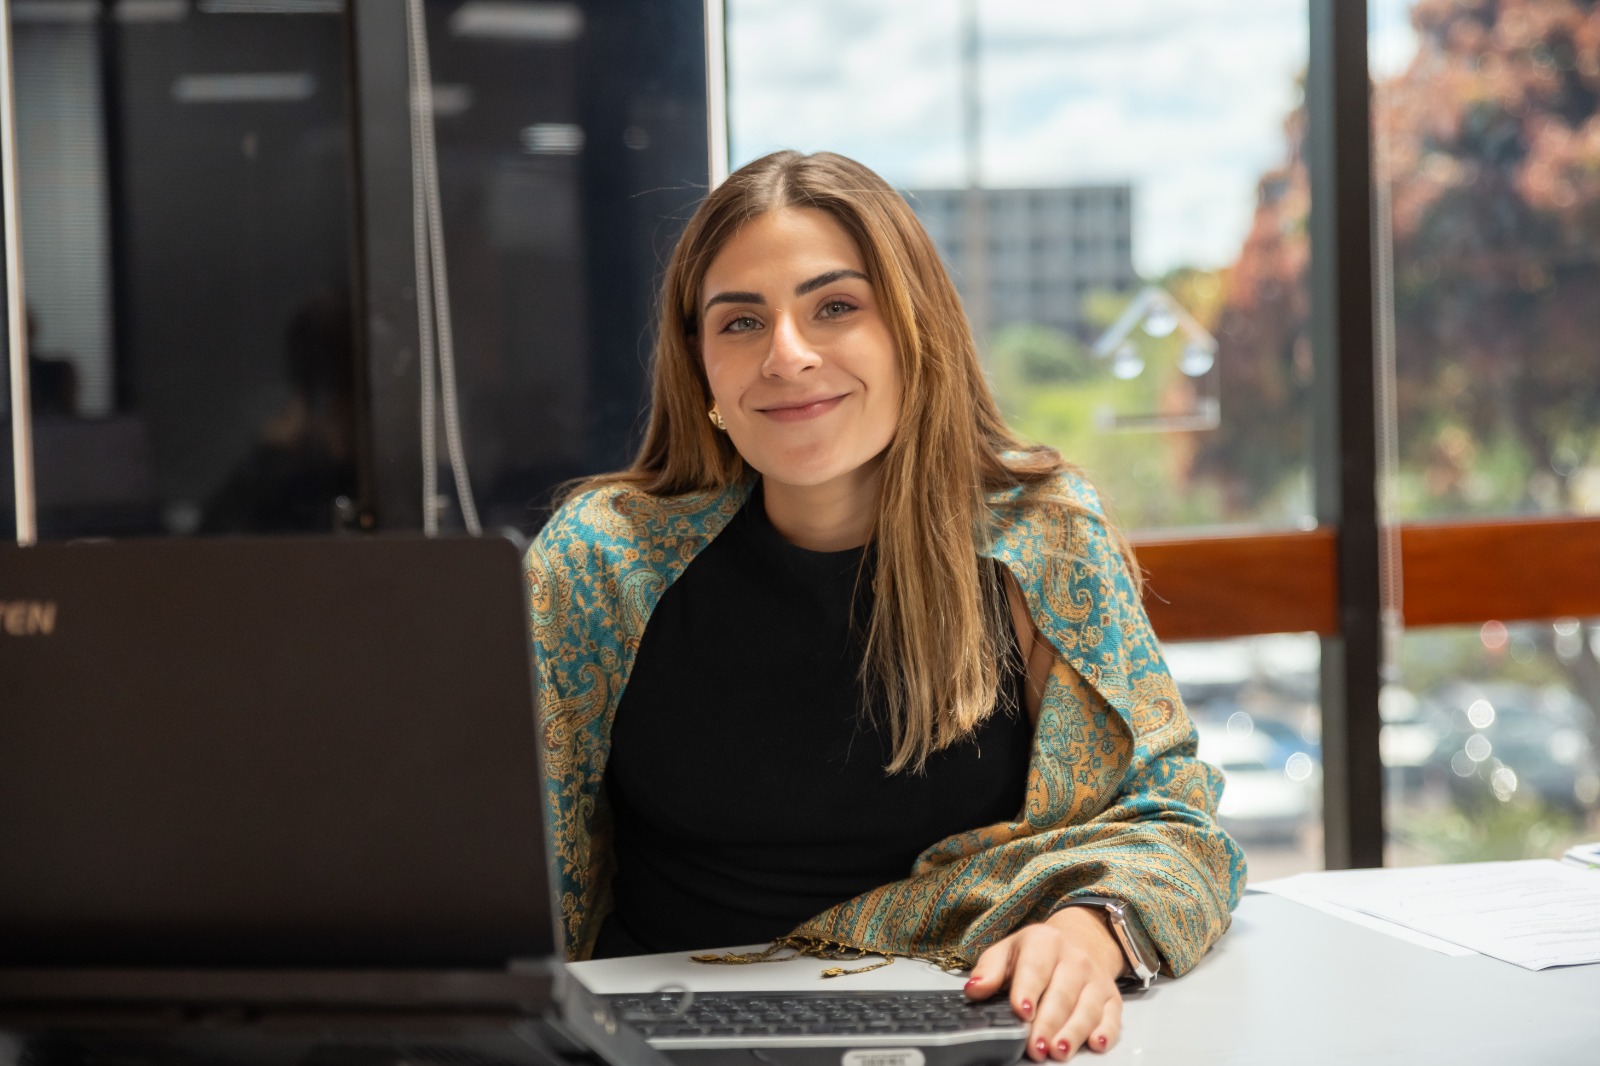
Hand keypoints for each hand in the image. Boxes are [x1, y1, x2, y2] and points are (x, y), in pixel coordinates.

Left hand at [963, 906, 1124, 1060]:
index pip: (1036, 968)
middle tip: (1035, 1047)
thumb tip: (974, 990)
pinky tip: (1095, 1044)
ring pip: (1087, 1009)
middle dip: (1048, 1023)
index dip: (1028, 990)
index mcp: (1045, 942)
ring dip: (1073, 1032)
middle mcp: (1075, 959)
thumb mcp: (1008, 952)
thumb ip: (989, 970)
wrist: (1079, 942)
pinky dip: (1106, 1032)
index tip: (1021, 1012)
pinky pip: (1112, 1017)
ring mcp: (1096, 979)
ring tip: (1058, 1052)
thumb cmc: (1037, 954)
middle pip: (1062, 995)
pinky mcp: (1112, 998)